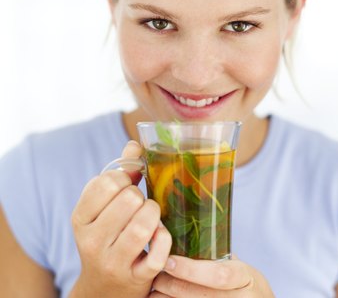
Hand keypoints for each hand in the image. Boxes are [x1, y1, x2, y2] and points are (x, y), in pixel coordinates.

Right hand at [70, 141, 171, 297]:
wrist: (103, 287)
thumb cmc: (107, 235)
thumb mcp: (103, 207)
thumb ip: (119, 173)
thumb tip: (134, 145)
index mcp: (80, 218)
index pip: (107, 183)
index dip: (124, 178)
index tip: (127, 185)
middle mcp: (91, 241)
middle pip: (130, 200)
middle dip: (140, 197)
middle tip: (138, 205)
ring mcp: (113, 262)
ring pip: (144, 225)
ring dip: (154, 215)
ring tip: (150, 217)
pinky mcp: (135, 278)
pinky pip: (159, 252)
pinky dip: (164, 239)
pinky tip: (159, 236)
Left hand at [150, 255, 274, 297]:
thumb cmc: (246, 285)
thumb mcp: (240, 268)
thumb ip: (217, 258)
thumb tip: (181, 235)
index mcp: (245, 277)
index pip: (218, 275)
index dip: (191, 269)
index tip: (169, 261)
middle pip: (200, 295)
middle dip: (171, 285)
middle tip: (155, 275)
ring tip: (153, 290)